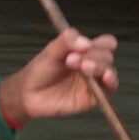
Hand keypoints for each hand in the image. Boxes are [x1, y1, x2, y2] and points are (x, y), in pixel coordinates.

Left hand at [3, 27, 117, 126]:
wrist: (28, 93)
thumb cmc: (40, 71)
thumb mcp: (51, 51)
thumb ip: (66, 41)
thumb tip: (86, 42)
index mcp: (85, 52)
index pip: (106, 44)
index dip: (100, 44)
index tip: (82, 46)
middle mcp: (92, 66)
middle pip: (108, 56)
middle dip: (93, 55)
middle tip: (71, 60)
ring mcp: (94, 82)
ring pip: (109, 71)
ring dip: (99, 67)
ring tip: (83, 67)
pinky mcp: (92, 98)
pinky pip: (108, 91)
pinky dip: (110, 83)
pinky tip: (105, 79)